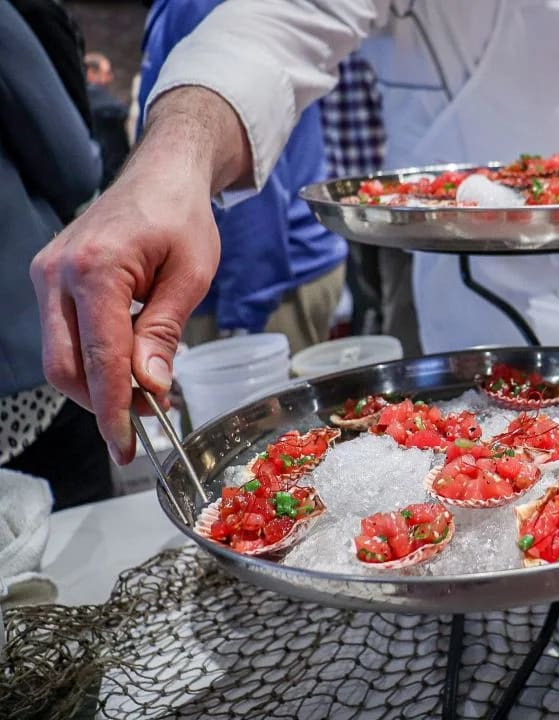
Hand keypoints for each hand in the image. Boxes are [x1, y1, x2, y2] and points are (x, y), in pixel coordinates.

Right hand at [30, 87, 249, 462]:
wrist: (161, 174)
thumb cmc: (182, 216)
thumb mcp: (190, 275)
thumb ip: (165, 331)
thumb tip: (152, 386)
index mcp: (96, 270)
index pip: (101, 359)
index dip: (114, 410)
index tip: (127, 446)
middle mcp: (58, 273)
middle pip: (65, 366)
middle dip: (103, 403)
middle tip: (148, 418)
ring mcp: (47, 275)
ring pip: (60, 356)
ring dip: (99, 383)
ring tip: (147, 389)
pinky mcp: (50, 279)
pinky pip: (65, 335)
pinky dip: (94, 358)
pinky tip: (129, 361)